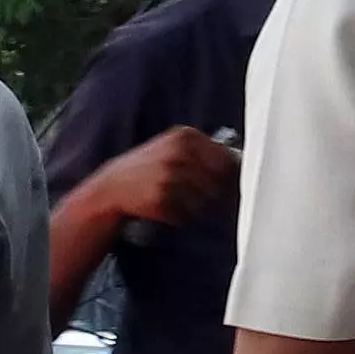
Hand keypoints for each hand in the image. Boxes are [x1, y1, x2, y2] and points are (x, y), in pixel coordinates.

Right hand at [84, 126, 238, 230]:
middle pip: (220, 182)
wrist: (113, 187)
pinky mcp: (161, 199)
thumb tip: (241, 166)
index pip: (227, 159)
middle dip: (215, 192)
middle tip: (196, 194)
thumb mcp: (174, 147)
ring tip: (178, 199)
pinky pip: (188, 215)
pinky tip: (167, 207)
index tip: (223, 183)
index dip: (230, 175)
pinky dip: (181, 216)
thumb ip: (205, 152)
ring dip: (197, 206)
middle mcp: (179, 154)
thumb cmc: (150, 168)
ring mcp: (170, 177)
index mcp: (185, 136)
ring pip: (206, 201)